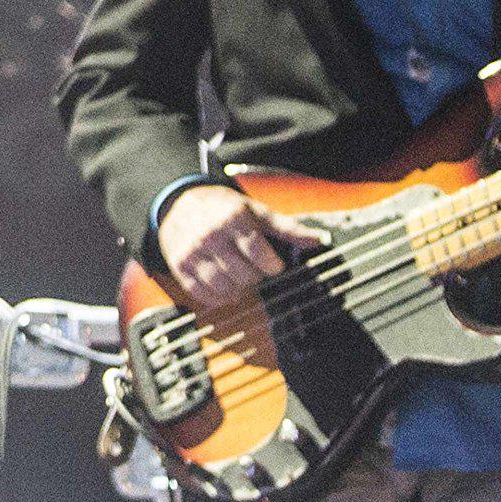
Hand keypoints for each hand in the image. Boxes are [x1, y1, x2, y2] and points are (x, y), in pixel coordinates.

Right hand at [154, 182, 312, 309]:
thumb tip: (320, 240)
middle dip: (254, 276)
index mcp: (233, 219)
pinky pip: (203, 295)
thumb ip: (288, 228)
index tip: (272, 264)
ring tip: (238, 276)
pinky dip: (217, 297)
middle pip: (243, 275)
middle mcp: (211, 236)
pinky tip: (223, 285)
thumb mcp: (257, 212)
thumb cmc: (226, 210)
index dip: (271, 264)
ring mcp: (193, 253)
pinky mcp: (180, 267)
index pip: (258, 252)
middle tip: (252, 267)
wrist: (181, 204)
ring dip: (238, 289)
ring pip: (224, 288)